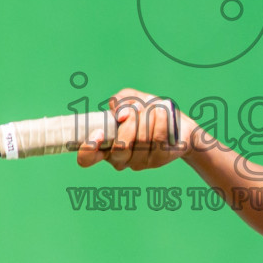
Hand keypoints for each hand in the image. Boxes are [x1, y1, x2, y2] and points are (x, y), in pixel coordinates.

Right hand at [75, 88, 192, 171]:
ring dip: (147, 117)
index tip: (100, 132)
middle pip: (120, 147)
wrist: (176, 122)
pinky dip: (160, 120)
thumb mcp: (131, 99)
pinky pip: (158, 139)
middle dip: (131, 123)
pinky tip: (162, 111)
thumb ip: (120, 101)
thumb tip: (120, 115)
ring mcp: (139, 162)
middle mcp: (119, 159)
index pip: (86, 159)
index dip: (88, 148)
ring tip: (153, 106)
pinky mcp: (158, 160)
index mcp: (105, 146)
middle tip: (137, 109)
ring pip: (141, 141)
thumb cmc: (148, 111)